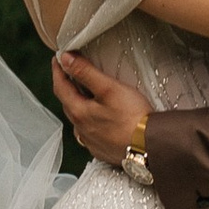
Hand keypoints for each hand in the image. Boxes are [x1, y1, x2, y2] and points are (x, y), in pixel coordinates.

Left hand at [53, 48, 146, 163]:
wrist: (150, 145)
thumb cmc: (132, 117)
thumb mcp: (108, 88)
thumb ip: (85, 72)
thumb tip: (66, 59)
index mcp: (78, 112)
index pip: (60, 87)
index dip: (57, 71)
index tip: (58, 60)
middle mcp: (80, 129)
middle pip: (68, 103)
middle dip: (67, 87)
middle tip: (70, 73)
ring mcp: (91, 142)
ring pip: (78, 119)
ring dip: (78, 105)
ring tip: (85, 94)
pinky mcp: (102, 149)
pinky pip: (89, 132)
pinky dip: (90, 120)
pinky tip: (100, 117)